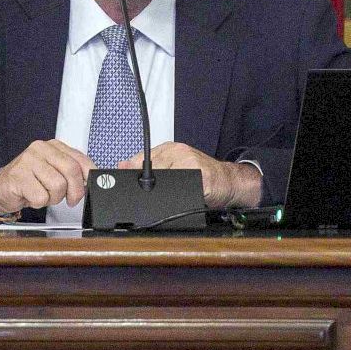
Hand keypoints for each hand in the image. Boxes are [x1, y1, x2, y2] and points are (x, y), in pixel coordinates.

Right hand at [0, 139, 93, 212]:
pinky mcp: (19, 176)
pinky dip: (39, 203)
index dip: (89, 175)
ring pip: (57, 185)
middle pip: (71, 170)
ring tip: (44, 195)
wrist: (1, 188)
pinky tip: (31, 197)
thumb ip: (72, 172)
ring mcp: (28, 161)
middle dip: (75, 191)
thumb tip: (91, 180)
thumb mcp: (54, 172)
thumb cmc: (31, 181)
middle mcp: (41, 149)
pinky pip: (41, 196)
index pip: (80, 158)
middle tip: (70, 200)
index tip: (89, 187)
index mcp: (53, 146)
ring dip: (53, 198)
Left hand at [117, 142, 261, 208]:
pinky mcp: (202, 177)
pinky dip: (176, 198)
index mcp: (170, 148)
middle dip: (145, 186)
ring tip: (161, 200)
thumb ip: (148, 165)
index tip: (124, 183)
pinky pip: (183, 190)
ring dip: (159, 194)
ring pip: (164, 180)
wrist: (229, 181)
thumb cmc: (201, 175)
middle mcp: (179, 152)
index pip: (142, 158)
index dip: (132, 173)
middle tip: (145, 197)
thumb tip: (121, 165)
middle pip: (150, 170)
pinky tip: (177, 201)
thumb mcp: (173, 165)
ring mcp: (191, 163)